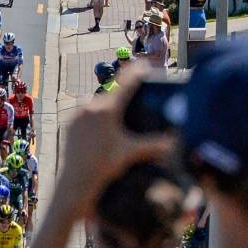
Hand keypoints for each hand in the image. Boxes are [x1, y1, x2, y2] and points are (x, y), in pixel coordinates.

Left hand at [57, 65, 174, 216]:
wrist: (74, 182)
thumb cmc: (103, 168)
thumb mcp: (131, 153)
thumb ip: (155, 144)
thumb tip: (178, 142)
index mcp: (106, 110)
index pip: (126, 84)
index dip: (137, 72)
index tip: (145, 65)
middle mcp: (89, 107)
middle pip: (111, 92)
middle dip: (124, 91)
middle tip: (137, 91)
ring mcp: (77, 115)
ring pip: (97, 102)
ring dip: (109, 104)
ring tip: (120, 111)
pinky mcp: (69, 123)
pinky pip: (85, 112)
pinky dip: (96, 114)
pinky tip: (103, 122)